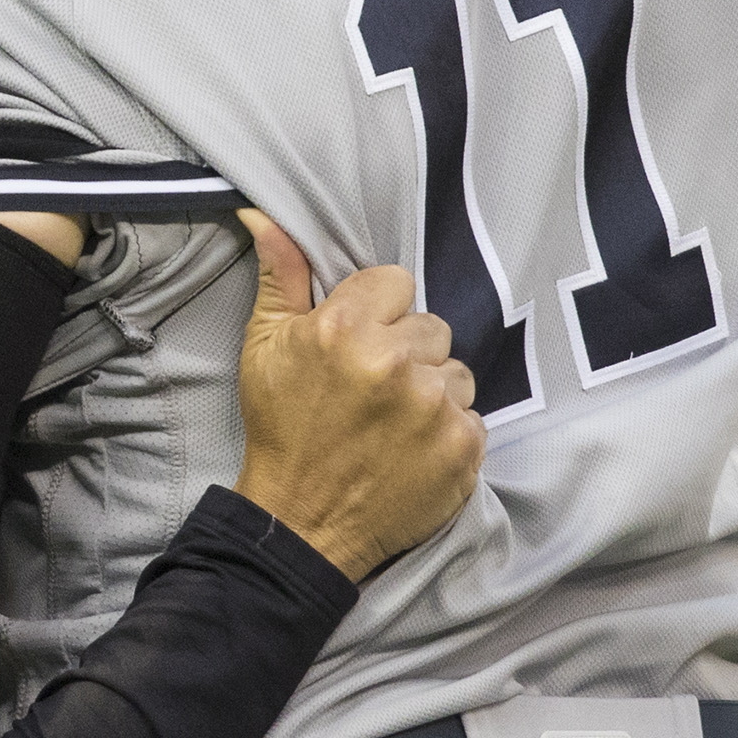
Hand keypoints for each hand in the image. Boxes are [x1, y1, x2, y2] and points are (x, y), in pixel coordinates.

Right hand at [228, 212, 482, 581]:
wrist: (300, 524)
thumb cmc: (280, 430)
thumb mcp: (264, 347)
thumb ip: (280, 277)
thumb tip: (263, 214)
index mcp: (344, 329)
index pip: (396, 282)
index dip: (377, 312)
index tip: (358, 344)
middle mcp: (394, 362)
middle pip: (431, 326)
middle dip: (406, 352)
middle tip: (371, 390)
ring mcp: (434, 407)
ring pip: (457, 371)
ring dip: (432, 392)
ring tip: (393, 422)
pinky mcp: (463, 447)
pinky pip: (473, 415)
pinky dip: (448, 432)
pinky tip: (412, 449)